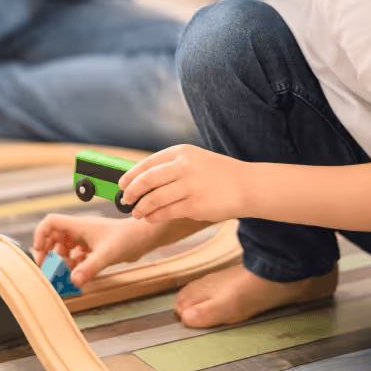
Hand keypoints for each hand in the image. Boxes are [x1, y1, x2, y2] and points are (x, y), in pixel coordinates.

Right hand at [32, 214, 159, 286]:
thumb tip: (73, 280)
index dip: (40, 236)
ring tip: (61, 275)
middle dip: (47, 252)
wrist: (144, 237)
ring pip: (64, 248)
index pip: (50, 223)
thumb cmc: (127, 238)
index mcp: (78, 225)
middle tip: (48, 269)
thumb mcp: (107, 254)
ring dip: (60, 261)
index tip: (40, 254)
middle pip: (53, 237)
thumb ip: (90, 267)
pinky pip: (76, 256)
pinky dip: (73, 265)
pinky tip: (78, 274)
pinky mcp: (93, 248)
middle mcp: (79, 231)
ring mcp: (86, 239)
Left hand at [118, 144, 244, 223]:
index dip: (131, 175)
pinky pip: (167, 212)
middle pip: (147, 180)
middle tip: (126, 200)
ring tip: (137, 212)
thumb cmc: (218, 174)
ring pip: (155, 198)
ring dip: (141, 207)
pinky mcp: (196, 205)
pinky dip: (154, 216)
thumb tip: (140, 181)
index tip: (122, 183)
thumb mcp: (194, 160)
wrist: (248, 185)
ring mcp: (190, 186)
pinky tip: (150, 218)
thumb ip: (171, 168)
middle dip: (132, 191)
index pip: (148, 163)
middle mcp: (184, 166)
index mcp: (182, 151)